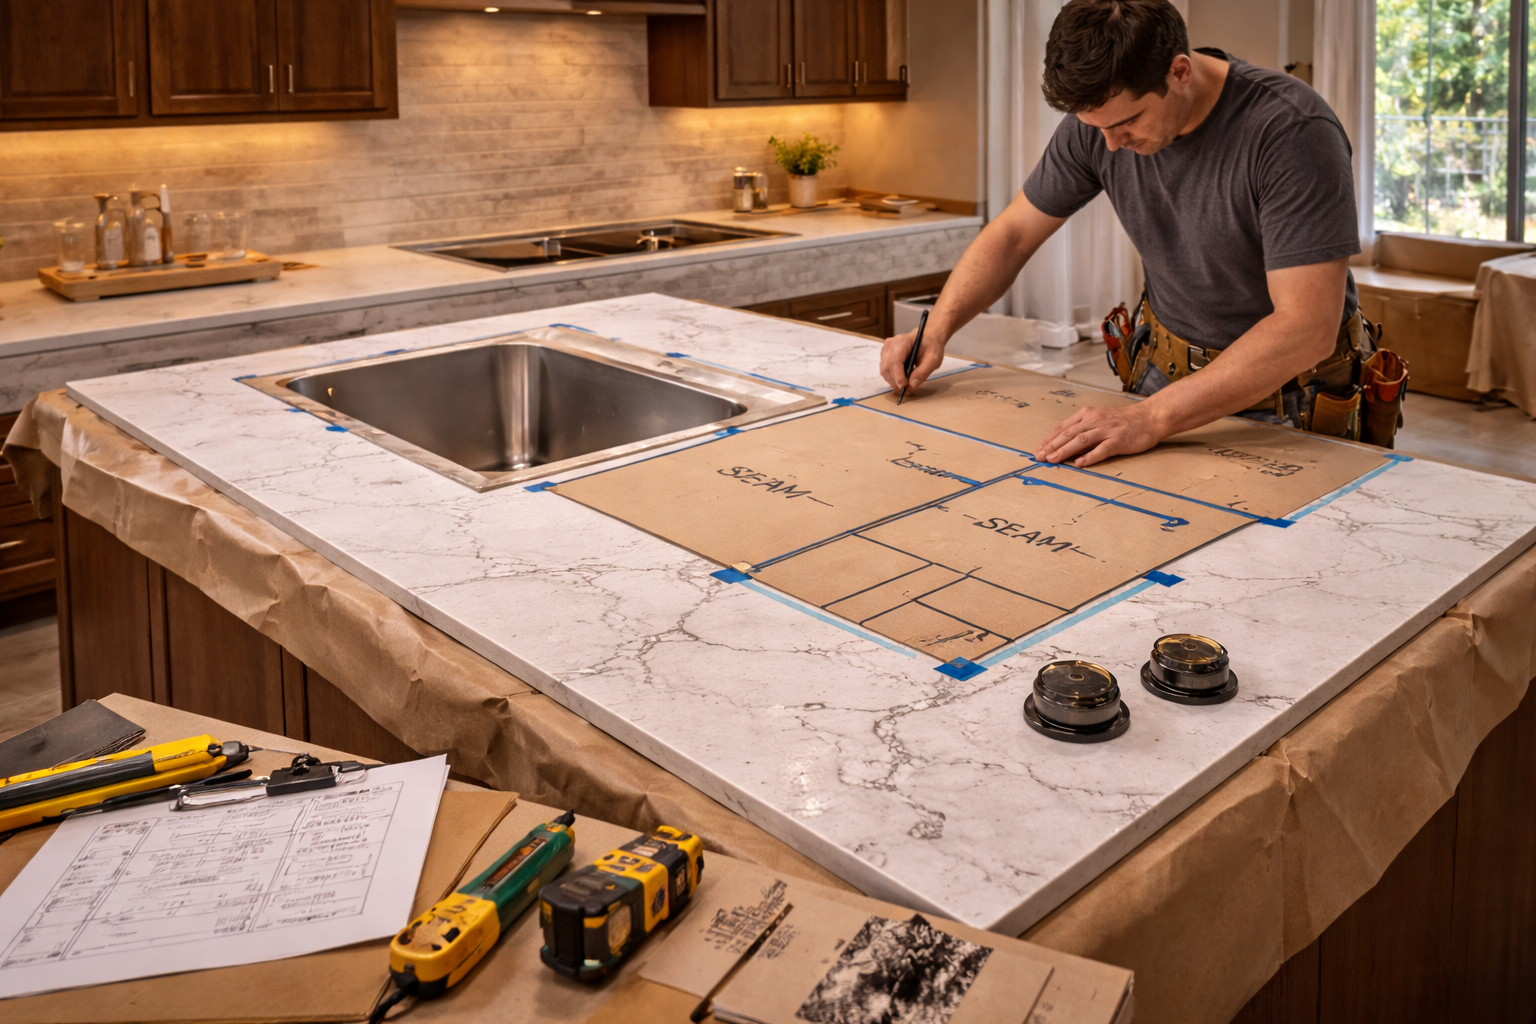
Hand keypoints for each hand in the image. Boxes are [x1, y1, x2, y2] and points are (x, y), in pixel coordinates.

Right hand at [879, 328, 945, 395]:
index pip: (895, 360)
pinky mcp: (885, 355)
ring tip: (904, 387)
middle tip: (905, 391)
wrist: (928, 337)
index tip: (903, 387)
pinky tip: (901, 380)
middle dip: (895, 382)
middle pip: (887, 367)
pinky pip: (885, 370)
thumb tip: (911, 386)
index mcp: (902, 341)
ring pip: (884, 370)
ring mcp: (886, 350)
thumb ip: (923, 372)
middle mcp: (890, 344)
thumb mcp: (933, 359)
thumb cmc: (931, 345)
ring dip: (893, 381)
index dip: (897, 376)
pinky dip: (892, 378)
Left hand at [1037, 404, 1166, 466]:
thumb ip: (1083, 429)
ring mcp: (1107, 430)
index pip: (1063, 427)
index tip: (1038, 449)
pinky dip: (1090, 457)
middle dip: (1052, 446)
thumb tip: (1064, 445)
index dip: (1049, 439)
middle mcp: (1095, 420)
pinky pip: (1102, 449)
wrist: (1150, 417)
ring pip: (1081, 440)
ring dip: (1065, 451)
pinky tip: (1079, 463)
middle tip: (1039, 457)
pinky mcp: (1118, 440)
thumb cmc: (1123, 420)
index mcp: (1087, 414)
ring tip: (1053, 460)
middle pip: (1068, 434)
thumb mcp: (1099, 418)